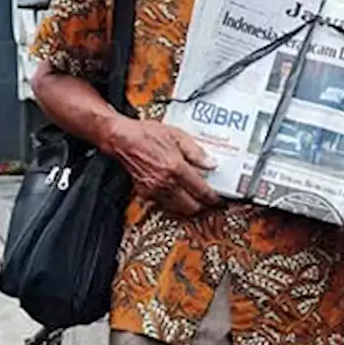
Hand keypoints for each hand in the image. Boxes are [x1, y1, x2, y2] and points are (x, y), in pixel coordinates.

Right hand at [105, 118, 221, 216]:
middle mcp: (166, 183)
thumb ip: (197, 152)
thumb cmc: (148, 134)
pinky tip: (180, 193)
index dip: (214, 199)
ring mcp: (155, 191)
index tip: (219, 199)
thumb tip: (212, 163)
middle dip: (204, 206)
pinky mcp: (145, 194)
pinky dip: (175, 203)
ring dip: (190, 207)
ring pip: (179, 210)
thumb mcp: (178, 135)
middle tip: (210, 200)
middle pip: (192, 207)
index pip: (201, 192)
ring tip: (196, 197)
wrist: (123, 139)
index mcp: (176, 168)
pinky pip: (165, 205)